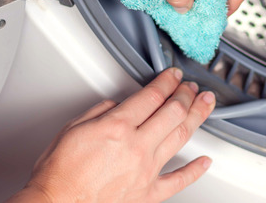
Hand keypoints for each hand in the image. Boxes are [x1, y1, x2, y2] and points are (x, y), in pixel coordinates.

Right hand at [8, 68, 215, 202]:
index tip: (174, 75)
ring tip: (205, 105)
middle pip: (173, 112)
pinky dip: (195, 170)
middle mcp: (136, 147)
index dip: (167, 81)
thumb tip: (119, 105)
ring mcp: (146, 170)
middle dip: (186, 94)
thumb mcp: (73, 127)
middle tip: (192, 87)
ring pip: (180, 137)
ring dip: (197, 117)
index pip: (153, 95)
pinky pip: (178, 181)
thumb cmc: (60, 172)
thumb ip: (101, 111)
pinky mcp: (148, 194)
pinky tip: (205, 161)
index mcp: (117, 127)